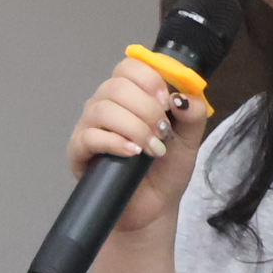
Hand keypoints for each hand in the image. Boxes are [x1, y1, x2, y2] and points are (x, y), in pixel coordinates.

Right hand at [65, 56, 212, 231]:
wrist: (153, 206)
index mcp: (130, 93)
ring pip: (103, 109)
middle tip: (163, 132)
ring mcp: (89, 126)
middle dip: (146, 109)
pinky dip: (114, 143)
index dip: (149, 79)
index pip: (130, 66)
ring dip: (134, 127)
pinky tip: (132, 153)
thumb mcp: (190, 139)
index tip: (167, 103)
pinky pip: (90, 137)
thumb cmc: (166, 169)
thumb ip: (193, 114)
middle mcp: (106, 103)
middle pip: (117, 86)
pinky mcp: (79, 150)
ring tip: (152, 148)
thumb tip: (183, 98)